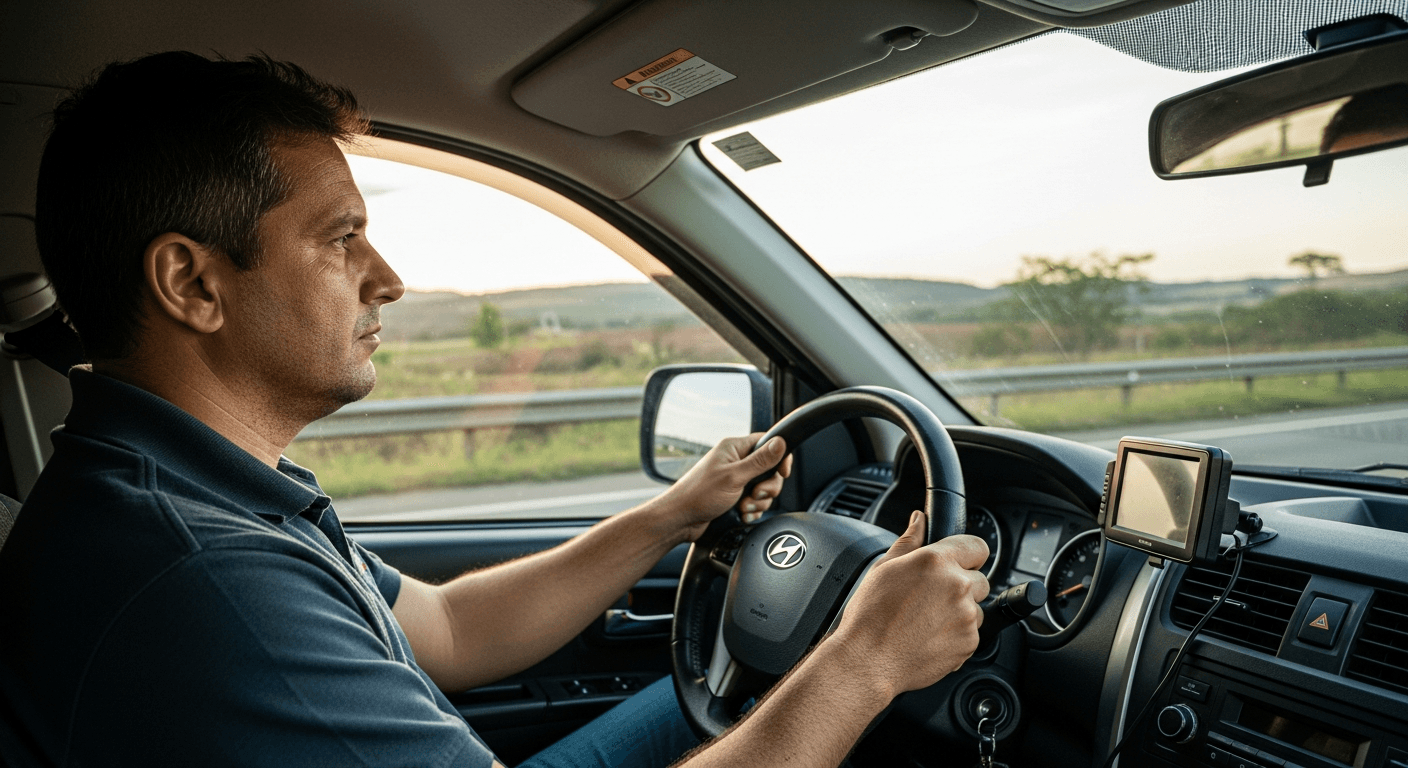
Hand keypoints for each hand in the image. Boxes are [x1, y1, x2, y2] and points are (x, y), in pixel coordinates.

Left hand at [659, 433, 791, 540]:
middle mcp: (736, 461)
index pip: (767, 443)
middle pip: (770, 469)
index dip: (780, 457)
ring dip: (758, 502)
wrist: (681, 520)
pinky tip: (742, 514)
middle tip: (755, 494)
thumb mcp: (734, 476)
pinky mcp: (735, 496)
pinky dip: (752, 510)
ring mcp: (736, 479)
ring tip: (743, 507)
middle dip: (767, 487)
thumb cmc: (699, 495)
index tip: (783, 472)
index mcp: (734, 448)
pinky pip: (755, 501)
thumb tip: (781, 443)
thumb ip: (760, 461)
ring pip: (764, 488)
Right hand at [829, 511, 989, 696]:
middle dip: (961, 586)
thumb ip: (909, 541)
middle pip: (980, 579)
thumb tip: (919, 520)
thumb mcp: (883, 568)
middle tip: (932, 598)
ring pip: (976, 609)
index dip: (967, 555)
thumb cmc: (871, 616)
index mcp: (937, 561)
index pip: (977, 547)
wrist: (869, 660)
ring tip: (927, 620)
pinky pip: (971, 634)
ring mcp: (966, 616)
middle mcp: (957, 585)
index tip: (958, 563)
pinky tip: (929, 636)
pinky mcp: (969, 643)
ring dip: (960, 612)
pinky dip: (956, 635)